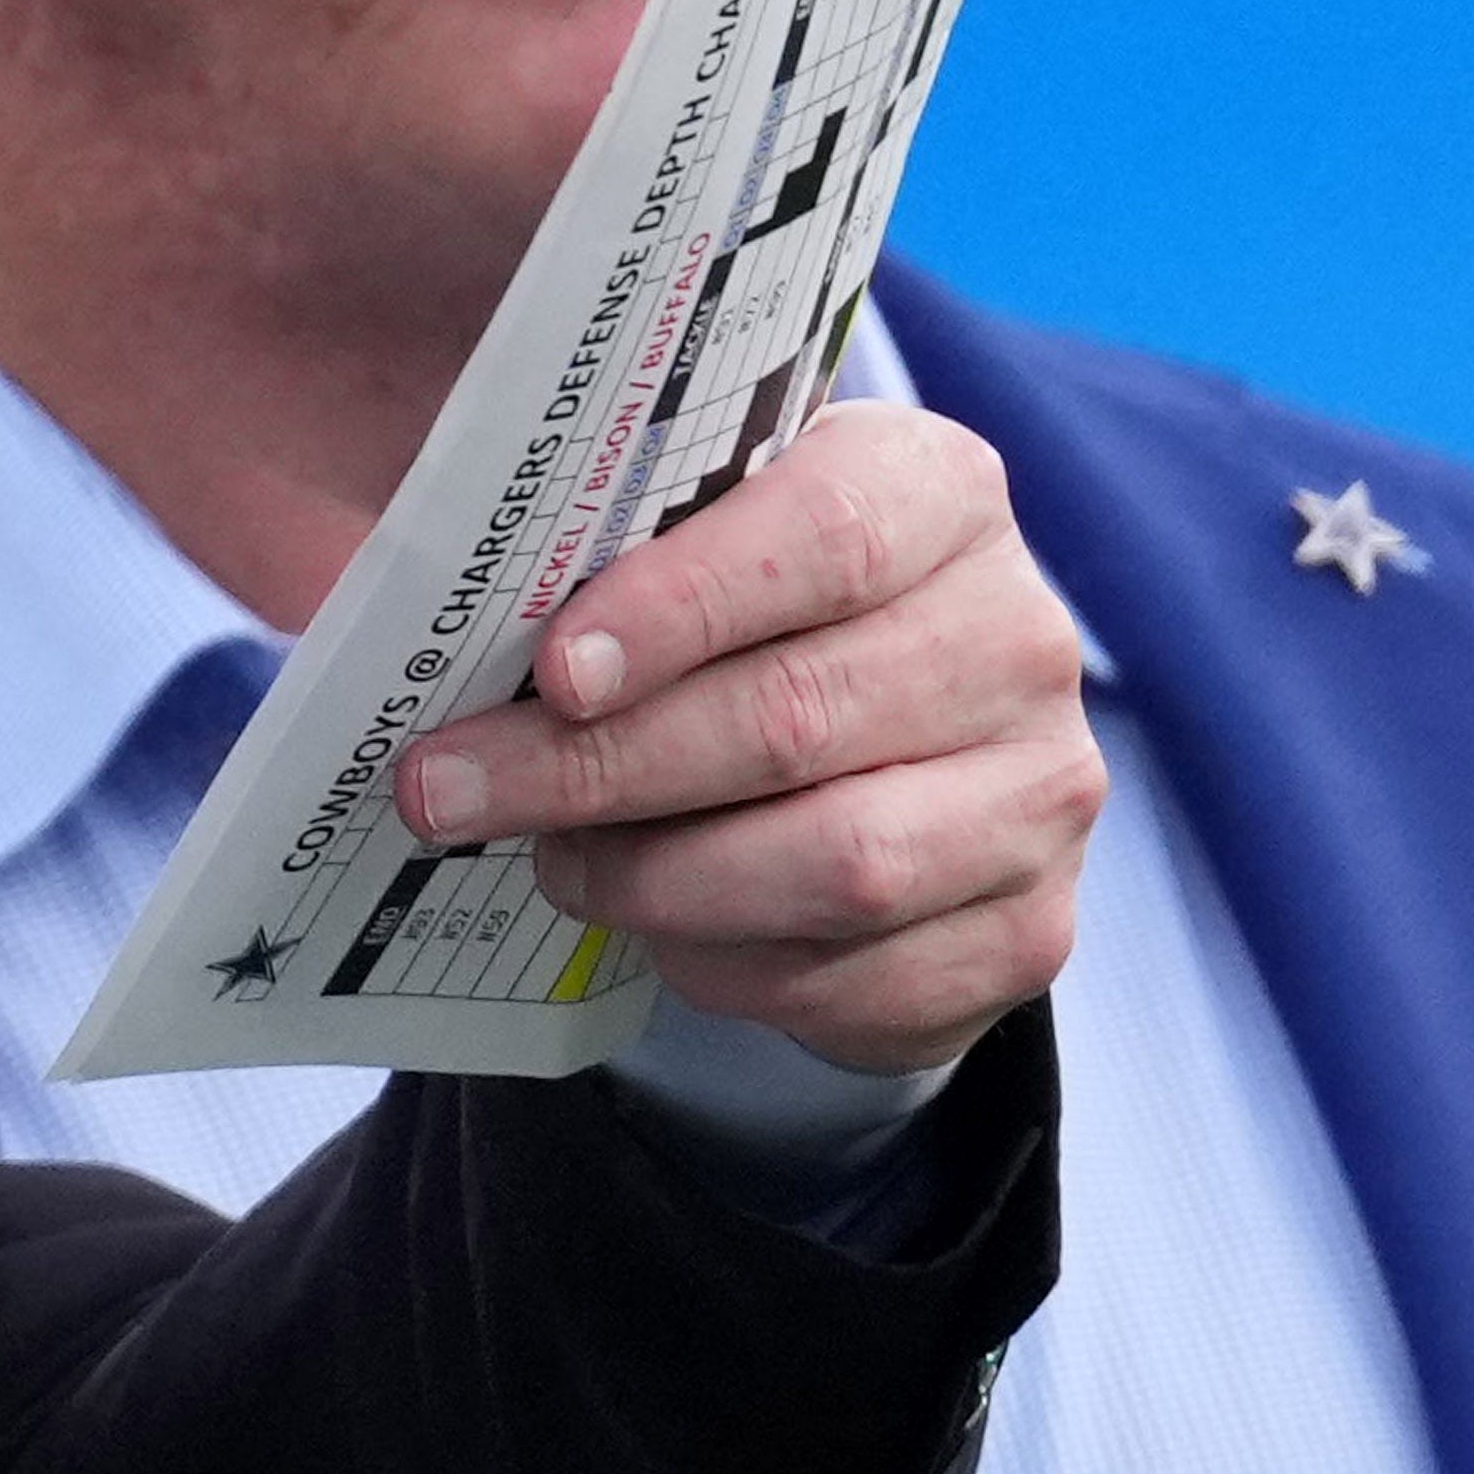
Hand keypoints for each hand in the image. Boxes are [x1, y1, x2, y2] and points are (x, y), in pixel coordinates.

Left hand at [390, 402, 1098, 1073]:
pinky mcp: (1030, 933)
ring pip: (834, 864)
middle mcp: (1020, 639)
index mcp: (943, 496)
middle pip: (798, 717)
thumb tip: (431, 609)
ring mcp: (1042, 794)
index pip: (826, 535)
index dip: (681, 606)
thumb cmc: (762, 627)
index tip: (554, 672)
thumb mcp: (705, 546)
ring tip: (554, 863)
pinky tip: (659, 933)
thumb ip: (617, 552)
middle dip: (598, 768)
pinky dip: (727, 966)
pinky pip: (854, 977)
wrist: (902, 764)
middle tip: (449, 793)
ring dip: (655, 880)